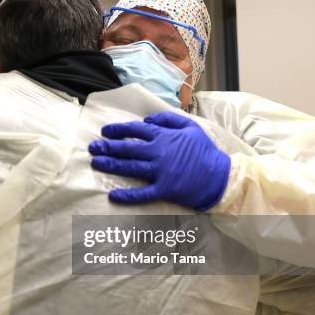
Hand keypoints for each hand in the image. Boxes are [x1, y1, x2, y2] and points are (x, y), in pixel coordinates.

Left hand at [88, 111, 230, 210]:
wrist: (221, 176)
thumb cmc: (205, 151)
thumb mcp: (190, 126)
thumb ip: (167, 119)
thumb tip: (146, 118)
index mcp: (164, 137)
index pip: (136, 130)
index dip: (119, 130)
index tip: (105, 131)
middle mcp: (159, 153)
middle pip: (128, 148)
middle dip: (108, 147)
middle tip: (93, 147)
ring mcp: (160, 172)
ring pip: (130, 168)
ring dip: (111, 165)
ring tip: (95, 163)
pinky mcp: (164, 190)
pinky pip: (142, 194)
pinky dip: (127, 196)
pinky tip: (113, 196)